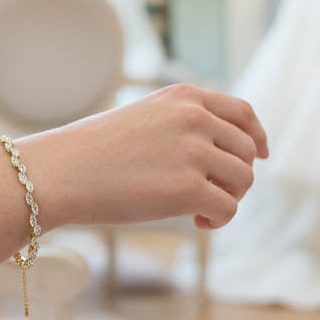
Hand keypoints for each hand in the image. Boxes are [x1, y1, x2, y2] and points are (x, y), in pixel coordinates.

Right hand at [23, 83, 267, 230]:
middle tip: (208, 195)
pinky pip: (228, 208)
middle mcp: (194, 118)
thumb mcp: (144, 119)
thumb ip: (183, 125)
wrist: (59, 171)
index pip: (242, 113)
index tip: (261, 154)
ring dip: (227, 199)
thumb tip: (223, 154)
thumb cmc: (91, 152)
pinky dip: (219, 220)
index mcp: (184, 97)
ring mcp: (193, 152)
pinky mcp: (188, 188)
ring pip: (242, 181)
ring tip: (200, 210)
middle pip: (246, 152)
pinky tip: (198, 222)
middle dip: (235, 177)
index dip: (257, 136)